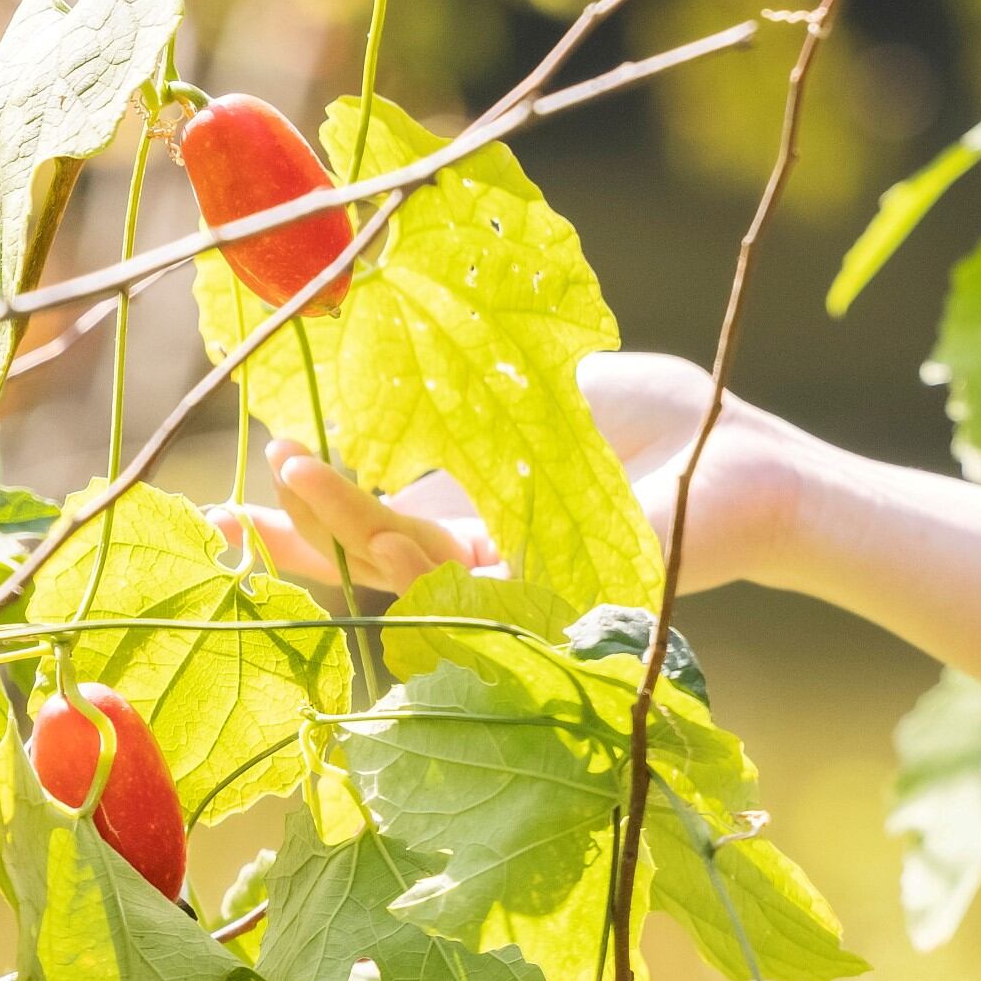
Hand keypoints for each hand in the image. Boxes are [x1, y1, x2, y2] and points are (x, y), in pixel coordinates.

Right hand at [210, 350, 822, 600]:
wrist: (747, 457)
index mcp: (475, 516)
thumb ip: (458, 403)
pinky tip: (372, 529)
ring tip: (292, 484)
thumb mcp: (537, 391)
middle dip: (302, 536)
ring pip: (405, 576)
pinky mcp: (554, 599)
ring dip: (341, 535)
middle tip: (241, 505)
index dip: (304, 520)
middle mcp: (486, 562)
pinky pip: (470, 589)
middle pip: (369, 563)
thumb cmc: (659, 417)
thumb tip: (366, 381)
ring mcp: (518, 586)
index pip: (371, 525)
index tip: (233, 505)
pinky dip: (416, 561)